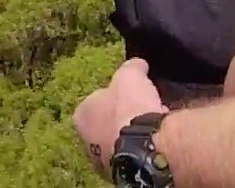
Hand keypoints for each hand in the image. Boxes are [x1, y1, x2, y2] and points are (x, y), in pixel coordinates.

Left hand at [72, 58, 166, 177]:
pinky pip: (129, 152)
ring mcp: (100, 158)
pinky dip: (139, 146)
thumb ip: (131, 68)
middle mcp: (84, 139)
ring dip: (130, 133)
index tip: (131, 92)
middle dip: (120, 116)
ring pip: (116, 140)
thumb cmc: (129, 108)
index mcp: (81, 113)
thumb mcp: (131, 76)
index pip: (96, 99)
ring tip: (152, 124)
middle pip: (104, 122)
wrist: (143, 145)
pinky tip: (153, 139)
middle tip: (141, 108)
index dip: (115, 94)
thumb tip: (138, 64)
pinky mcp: (117, 171)